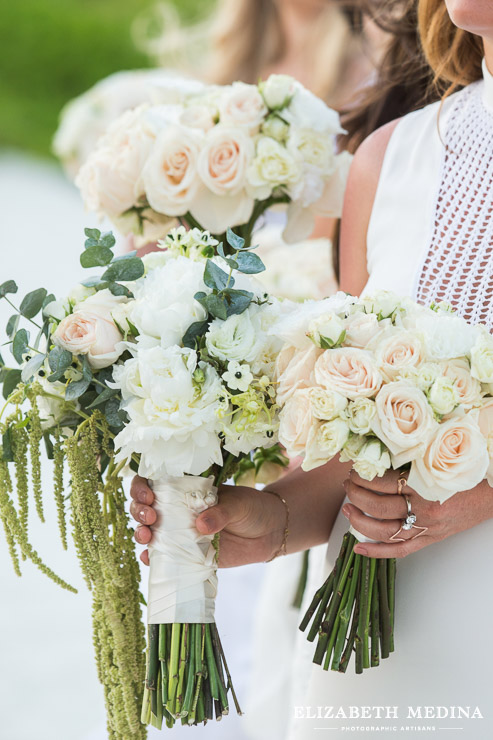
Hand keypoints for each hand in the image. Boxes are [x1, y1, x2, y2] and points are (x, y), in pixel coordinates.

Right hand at [130, 475, 287, 566]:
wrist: (268, 533)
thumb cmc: (252, 508)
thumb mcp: (239, 504)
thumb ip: (221, 512)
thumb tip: (201, 525)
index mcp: (186, 489)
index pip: (153, 483)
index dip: (141, 487)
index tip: (148, 495)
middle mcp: (177, 510)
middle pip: (143, 507)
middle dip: (138, 510)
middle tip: (150, 516)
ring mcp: (180, 532)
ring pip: (148, 531)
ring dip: (140, 533)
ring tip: (147, 536)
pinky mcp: (187, 554)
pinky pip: (163, 557)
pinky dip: (152, 558)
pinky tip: (149, 558)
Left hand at [342, 469, 492, 558]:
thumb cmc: (469, 471)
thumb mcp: (440, 457)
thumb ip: (413, 456)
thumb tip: (380, 447)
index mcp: (426, 484)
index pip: (383, 482)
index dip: (363, 476)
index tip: (355, 468)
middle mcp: (425, 509)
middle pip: (379, 506)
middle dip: (356, 494)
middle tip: (347, 484)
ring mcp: (428, 528)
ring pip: (384, 530)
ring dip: (359, 520)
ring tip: (347, 508)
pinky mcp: (431, 539)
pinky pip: (400, 550)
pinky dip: (377, 552)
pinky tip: (358, 548)